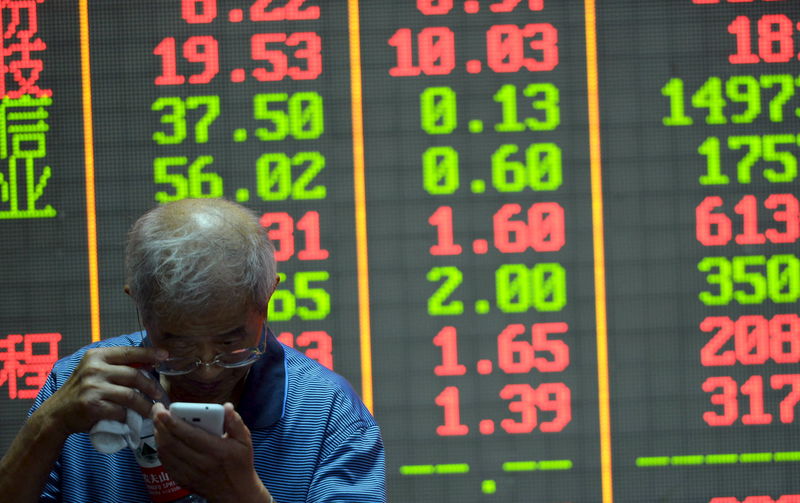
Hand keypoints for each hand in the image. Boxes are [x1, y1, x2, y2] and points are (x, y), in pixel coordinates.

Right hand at [36, 346, 168, 436]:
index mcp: (97, 356)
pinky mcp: (92, 406)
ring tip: (153, 410)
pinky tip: (132, 420)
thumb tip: (149, 363)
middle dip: (152, 386)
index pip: (129, 352)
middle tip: (161, 395)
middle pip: (134, 375)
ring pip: (131, 395)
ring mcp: (92, 387)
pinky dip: (128, 417)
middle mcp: (94, 368)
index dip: (149, 353)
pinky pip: (120, 411)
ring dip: (145, 405)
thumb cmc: (82, 391)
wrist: (56, 414)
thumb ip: (117, 365)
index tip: (165, 356)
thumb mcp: (95, 371)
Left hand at [152, 402, 272, 502]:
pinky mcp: (183, 480)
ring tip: (158, 422)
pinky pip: (167, 463)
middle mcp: (201, 463)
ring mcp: (190, 473)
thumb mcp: (245, 441)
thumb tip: (226, 406)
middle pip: (173, 442)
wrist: (236, 493)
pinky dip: (161, 449)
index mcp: (216, 450)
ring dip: (158, 436)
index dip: (173, 422)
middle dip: (161, 424)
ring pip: (167, 453)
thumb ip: (235, 422)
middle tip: (156, 411)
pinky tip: (162, 439)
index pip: (189, 435)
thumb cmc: (240, 464)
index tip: (163, 411)